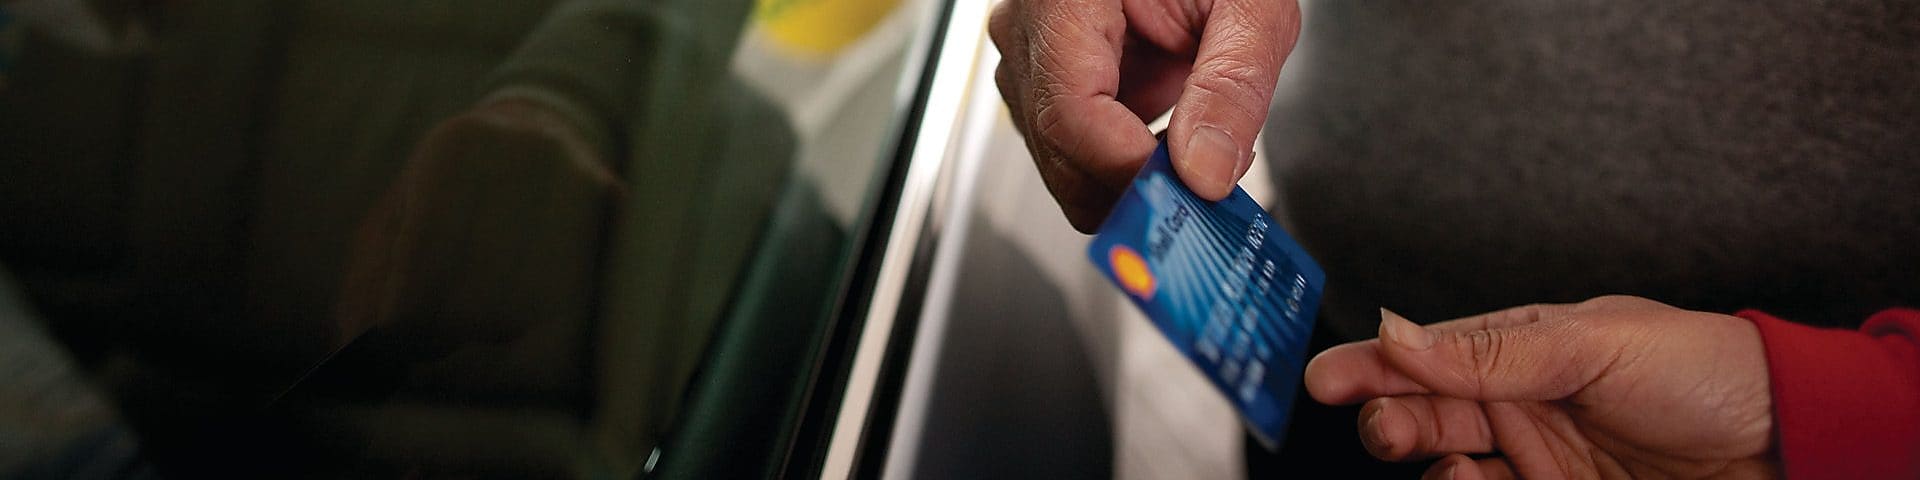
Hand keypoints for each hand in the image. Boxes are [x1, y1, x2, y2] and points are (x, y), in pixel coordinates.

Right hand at [988, 0, 1300, 231]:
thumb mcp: (1250, 3)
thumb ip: (1233, 84)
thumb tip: (1206, 170)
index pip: (1070, 115)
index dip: (1130, 169)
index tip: (1193, 191)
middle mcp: (1026, 31)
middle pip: (1059, 152)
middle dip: (1135, 184)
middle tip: (1208, 183)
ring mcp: (1029, 59)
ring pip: (1063, 162)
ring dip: (1132, 170)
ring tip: (1195, 135)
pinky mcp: (1046, 82)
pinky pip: (1073, 147)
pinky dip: (1124, 156)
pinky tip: (1169, 130)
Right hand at [1303, 296, 1779, 478]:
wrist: (1789, 445)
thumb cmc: (1705, 371)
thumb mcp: (1594, 344)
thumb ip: (1491, 349)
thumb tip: (1397, 333)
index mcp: (1524, 349)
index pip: (1430, 354)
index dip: (1374, 365)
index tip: (1324, 380)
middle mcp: (1522, 403)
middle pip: (1427, 414)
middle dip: (1392, 419)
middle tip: (1386, 429)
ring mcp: (1539, 458)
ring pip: (1450, 468)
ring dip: (1431, 468)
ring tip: (1446, 469)